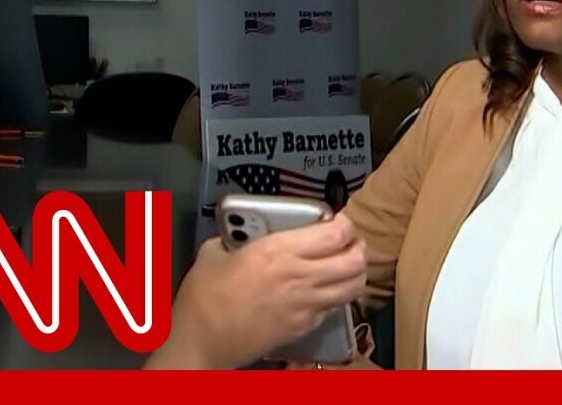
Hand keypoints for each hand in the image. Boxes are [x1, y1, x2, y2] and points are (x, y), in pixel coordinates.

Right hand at [149, 213, 366, 369]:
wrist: (202, 342)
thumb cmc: (203, 297)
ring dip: (355, 273)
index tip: (338, 219)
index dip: (346, 223)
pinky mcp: (304, 327)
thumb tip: (244, 232)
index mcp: (278, 251)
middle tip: (348, 241)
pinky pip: (334, 307)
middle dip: (359, 247)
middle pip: (356, 260)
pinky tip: (323, 290)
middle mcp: (300, 276)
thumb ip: (235, 237)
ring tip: (344, 265)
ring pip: (354, 287)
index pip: (335, 233)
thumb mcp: (214, 252)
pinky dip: (337, 296)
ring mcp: (306, 305)